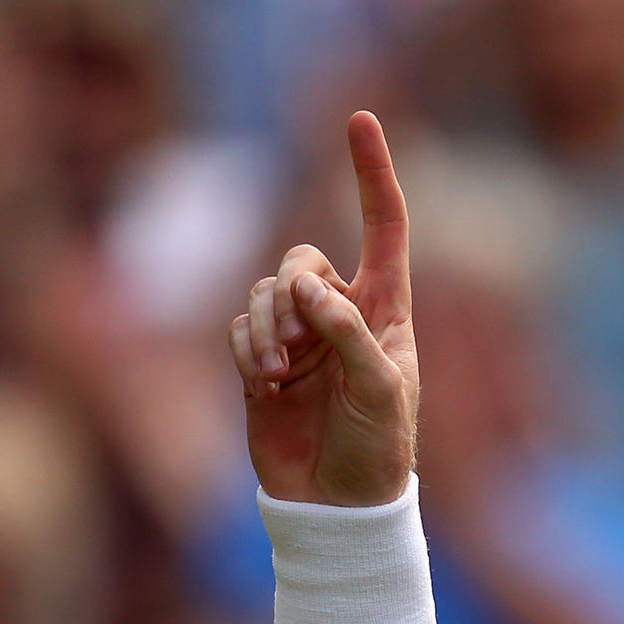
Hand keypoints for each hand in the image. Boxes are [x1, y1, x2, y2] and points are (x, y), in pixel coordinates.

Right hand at [230, 112, 418, 506]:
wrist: (337, 505)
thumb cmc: (378, 450)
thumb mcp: (382, 392)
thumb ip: (349, 333)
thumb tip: (307, 285)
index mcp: (387, 310)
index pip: (383, 227)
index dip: (372, 173)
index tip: (361, 118)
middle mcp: (341, 313)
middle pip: (300, 258)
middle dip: (290, 293)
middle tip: (296, 345)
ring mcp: (297, 336)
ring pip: (261, 292)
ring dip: (264, 328)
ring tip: (276, 375)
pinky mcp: (258, 361)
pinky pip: (236, 327)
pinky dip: (243, 350)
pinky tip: (261, 387)